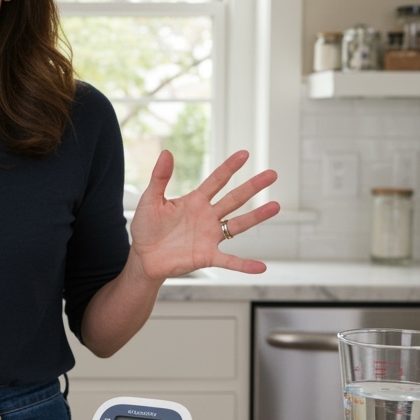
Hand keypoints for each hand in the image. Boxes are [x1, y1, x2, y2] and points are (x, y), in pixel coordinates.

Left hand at [128, 150, 279, 278]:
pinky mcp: (207, 256)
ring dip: (257, 217)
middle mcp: (207, 216)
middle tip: (272, 174)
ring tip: (276, 206)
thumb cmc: (146, 228)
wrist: (143, 257)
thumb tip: (167, 152)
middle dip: (253, 186)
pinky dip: (244, 265)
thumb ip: (160, 177)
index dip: (229, 167)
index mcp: (195, 201)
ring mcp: (210, 236)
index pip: (216, 180)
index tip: (244, 154)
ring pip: (238, 224)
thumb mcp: (150, 200)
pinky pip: (229, 260)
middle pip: (234, 198)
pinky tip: (261, 267)